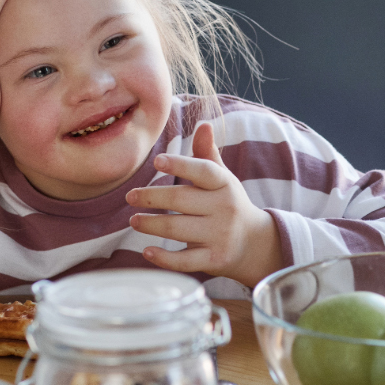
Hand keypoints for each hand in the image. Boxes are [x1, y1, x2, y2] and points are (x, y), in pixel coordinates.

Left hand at [126, 123, 285, 286]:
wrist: (254, 243)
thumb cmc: (229, 204)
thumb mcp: (223, 179)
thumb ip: (208, 154)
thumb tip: (203, 124)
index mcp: (225, 184)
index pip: (204, 171)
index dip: (181, 164)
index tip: (157, 161)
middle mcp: (225, 209)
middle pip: (182, 200)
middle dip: (151, 198)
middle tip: (130, 197)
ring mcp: (220, 236)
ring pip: (177, 229)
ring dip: (150, 224)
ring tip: (134, 220)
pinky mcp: (214, 260)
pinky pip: (184, 260)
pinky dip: (163, 258)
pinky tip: (146, 251)